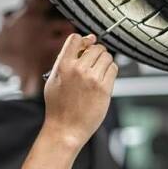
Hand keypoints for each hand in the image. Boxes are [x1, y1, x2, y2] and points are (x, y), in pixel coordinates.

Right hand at [42, 34, 117, 148]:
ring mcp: (92, 79)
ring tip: (96, 73)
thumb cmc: (58, 106)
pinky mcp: (104, 88)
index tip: (86, 46)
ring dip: (104, 62)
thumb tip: (85, 42)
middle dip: (96, 53)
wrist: (66, 128)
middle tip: (92, 64)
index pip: (76, 39)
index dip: (83, 41)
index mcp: (62, 66)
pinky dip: (110, 71)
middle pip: (96, 47)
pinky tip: (102, 80)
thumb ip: (65, 60)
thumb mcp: (53, 80)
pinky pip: (113, 69)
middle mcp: (78, 70)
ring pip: (107, 56)